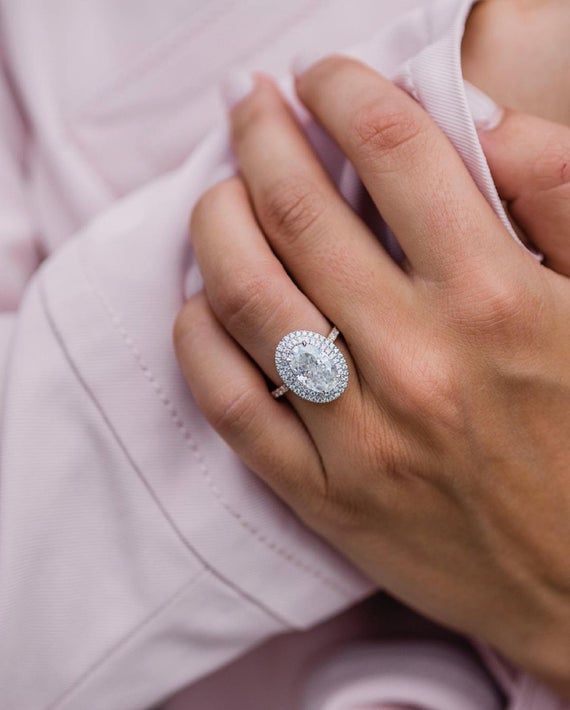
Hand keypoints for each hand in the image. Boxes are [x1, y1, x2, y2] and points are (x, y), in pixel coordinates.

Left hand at [174, 59, 569, 695]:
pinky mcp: (324, 496)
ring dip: (215, 224)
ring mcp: (360, 434)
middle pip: (298, 211)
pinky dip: (198, 339)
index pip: (394, 149)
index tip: (320, 77)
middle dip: (260, 136)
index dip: (344, 90)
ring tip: (219, 195)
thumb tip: (479, 125)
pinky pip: (229, 403)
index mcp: (496, 297)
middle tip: (249, 109)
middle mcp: (418, 359)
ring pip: (245, 298)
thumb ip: (559, 196)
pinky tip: (201, 307)